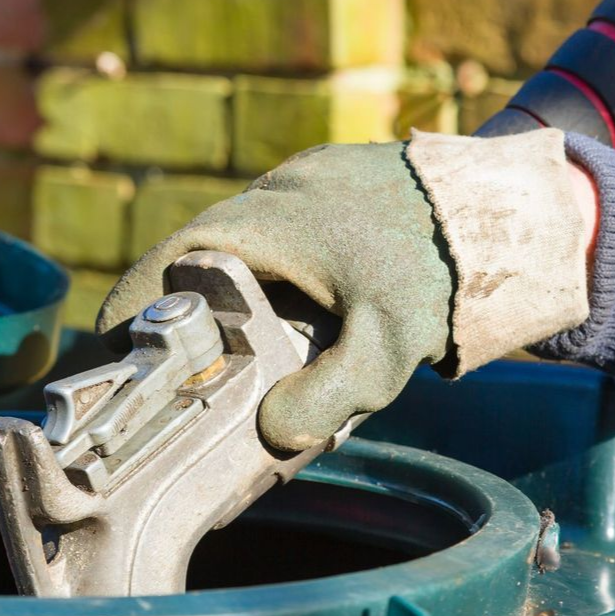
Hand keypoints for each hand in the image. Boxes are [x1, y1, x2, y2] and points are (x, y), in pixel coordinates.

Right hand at [97, 142, 454, 451]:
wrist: (507, 208)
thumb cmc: (443, 274)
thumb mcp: (385, 351)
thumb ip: (324, 398)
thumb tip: (270, 435)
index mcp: (263, 225)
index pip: (166, 265)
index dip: (128, 308)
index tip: (107, 350)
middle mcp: (270, 193)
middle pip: (193, 254)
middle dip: (170, 308)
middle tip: (163, 361)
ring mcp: (301, 180)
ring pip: (236, 241)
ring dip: (219, 286)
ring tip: (221, 341)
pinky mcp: (329, 182)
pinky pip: (274, 229)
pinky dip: (259, 267)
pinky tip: (280, 303)